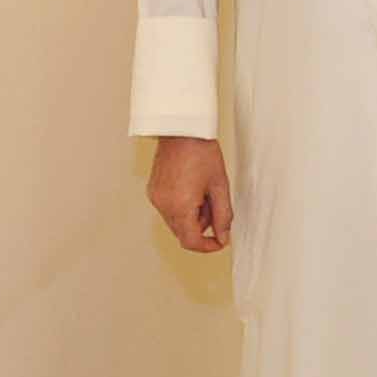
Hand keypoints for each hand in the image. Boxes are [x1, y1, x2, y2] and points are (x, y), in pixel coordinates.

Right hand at [147, 136, 232, 254]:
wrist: (182, 129)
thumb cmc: (202, 152)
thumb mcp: (220, 186)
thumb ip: (223, 216)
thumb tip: (223, 237)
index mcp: (180, 206)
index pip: (191, 242)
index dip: (208, 246)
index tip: (220, 241)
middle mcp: (163, 205)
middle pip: (182, 233)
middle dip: (201, 227)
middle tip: (214, 205)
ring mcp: (155, 198)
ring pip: (175, 222)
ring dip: (192, 217)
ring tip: (204, 192)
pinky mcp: (152, 191)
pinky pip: (168, 209)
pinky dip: (181, 207)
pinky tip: (192, 188)